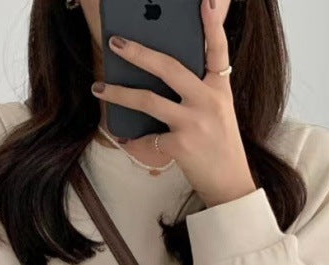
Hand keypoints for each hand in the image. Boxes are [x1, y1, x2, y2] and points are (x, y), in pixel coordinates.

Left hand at [91, 0, 256, 207]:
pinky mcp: (181, 146)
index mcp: (219, 88)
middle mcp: (208, 101)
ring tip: (98, 87)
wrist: (230, 183)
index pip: (217, 49)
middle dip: (139, 52)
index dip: (212, 24)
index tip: (204, 1)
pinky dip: (132, 140)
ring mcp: (194, 123)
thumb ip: (198, 90)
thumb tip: (159, 73)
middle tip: (116, 42)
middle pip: (169, 68)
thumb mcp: (217, 110)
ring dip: (119, 93)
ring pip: (148, 101)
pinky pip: (147, 139)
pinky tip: (121, 136)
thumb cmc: (219, 145)